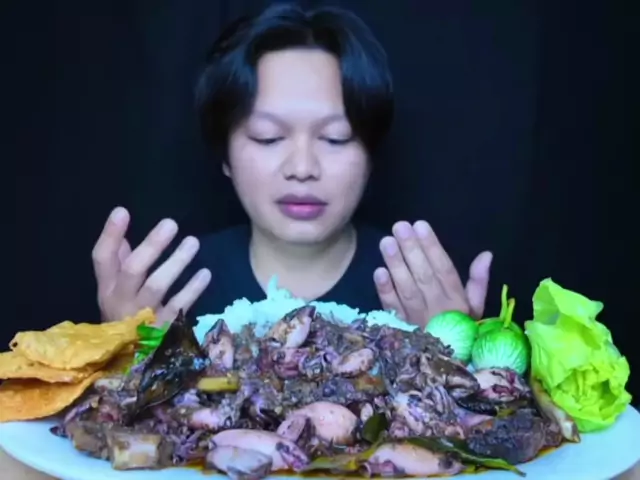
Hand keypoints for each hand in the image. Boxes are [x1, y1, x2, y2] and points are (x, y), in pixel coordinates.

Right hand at [92, 207, 211, 323]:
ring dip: (176, 263)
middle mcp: (120, 302)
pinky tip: (205, 273)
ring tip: (193, 242)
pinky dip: (193, 289)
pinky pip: (179, 307)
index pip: (102, 259)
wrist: (130, 365)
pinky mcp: (163, 331)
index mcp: (106, 289)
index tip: (122, 211)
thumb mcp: (116, 291)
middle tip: (171, 223)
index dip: (110, 235)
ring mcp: (142, 318)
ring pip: (157, 286)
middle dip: (151, 246)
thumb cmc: (125, 317)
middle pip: (132, 270)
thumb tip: (120, 225)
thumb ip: (119, 260)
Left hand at [374, 220, 491, 326]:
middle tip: (399, 226)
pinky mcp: (400, 328)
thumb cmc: (462, 331)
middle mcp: (437, 308)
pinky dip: (385, 291)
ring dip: (396, 265)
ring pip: (406, 289)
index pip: (444, 269)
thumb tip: (486, 254)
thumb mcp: (476, 309)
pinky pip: (392, 309)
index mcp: (457, 301)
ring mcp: (417, 319)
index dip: (432, 247)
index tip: (421, 225)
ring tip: (386, 241)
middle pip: (422, 276)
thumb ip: (479, 281)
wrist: (448, 370)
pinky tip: (379, 272)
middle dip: (411, 250)